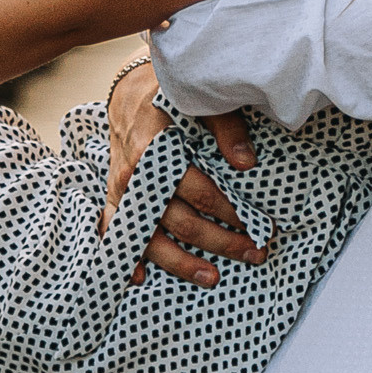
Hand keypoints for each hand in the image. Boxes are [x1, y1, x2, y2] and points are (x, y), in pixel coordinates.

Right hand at [104, 58, 261, 287]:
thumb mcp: (200, 102)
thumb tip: (246, 163)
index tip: (256, 224)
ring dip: (180, 262)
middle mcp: (135, 176)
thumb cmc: (170, 97)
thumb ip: (226, 128)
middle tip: (252, 253)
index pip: (197, 191)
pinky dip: (125, 257)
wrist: (130, 94)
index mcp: (155, 151)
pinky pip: (115, 232)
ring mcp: (122, 191)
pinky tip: (139, 278)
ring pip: (149, 237)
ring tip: (210, 277)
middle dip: (218, 241)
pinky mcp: (115, 198)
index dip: (228, 211)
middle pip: (178, 221)